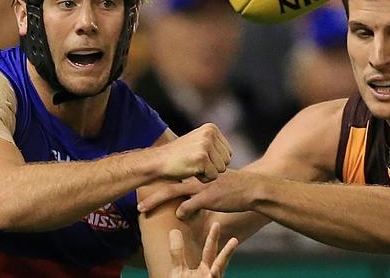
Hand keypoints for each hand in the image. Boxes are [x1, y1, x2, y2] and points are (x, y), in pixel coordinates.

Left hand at [138, 170, 259, 218]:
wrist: (252, 188)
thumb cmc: (236, 187)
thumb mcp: (217, 180)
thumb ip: (203, 185)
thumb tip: (192, 195)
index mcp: (198, 175)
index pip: (174, 177)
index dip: (160, 184)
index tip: (147, 190)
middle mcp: (197, 178)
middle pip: (168, 185)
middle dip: (151, 194)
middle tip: (137, 204)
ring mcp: (202, 187)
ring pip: (173, 193)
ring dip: (156, 201)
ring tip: (143, 209)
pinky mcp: (209, 197)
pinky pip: (189, 205)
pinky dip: (182, 210)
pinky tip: (180, 215)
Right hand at [158, 124, 231, 182]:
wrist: (159, 161)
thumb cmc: (180, 156)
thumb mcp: (198, 142)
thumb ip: (214, 145)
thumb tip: (231, 155)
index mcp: (211, 128)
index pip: (228, 152)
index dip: (215, 160)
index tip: (199, 157)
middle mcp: (210, 133)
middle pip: (226, 161)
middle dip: (213, 167)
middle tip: (195, 163)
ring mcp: (206, 145)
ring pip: (221, 169)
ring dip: (208, 173)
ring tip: (193, 166)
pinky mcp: (202, 158)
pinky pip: (213, 176)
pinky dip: (203, 179)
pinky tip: (191, 171)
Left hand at [169, 222, 237, 277]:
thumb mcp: (178, 270)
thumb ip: (177, 253)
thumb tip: (174, 231)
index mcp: (205, 269)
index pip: (211, 251)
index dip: (213, 238)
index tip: (216, 224)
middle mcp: (211, 276)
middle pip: (220, 261)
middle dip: (226, 251)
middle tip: (234, 238)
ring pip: (219, 273)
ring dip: (225, 265)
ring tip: (231, 256)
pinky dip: (213, 276)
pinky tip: (212, 272)